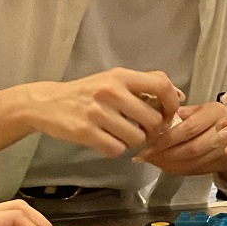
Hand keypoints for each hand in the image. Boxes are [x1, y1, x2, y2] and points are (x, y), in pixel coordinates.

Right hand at [26, 69, 181, 157]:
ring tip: (125, 134)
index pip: (161, 85)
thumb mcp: (116, 79)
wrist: (48, 103)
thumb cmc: (88, 92)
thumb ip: (146, 84)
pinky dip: (117, 149)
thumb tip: (178, 95)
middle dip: (154, 130)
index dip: (172, 103)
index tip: (170, 114)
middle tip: (146, 130)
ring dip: (135, 141)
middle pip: (153, 119)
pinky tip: (110, 140)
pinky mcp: (85, 132)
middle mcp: (111, 92)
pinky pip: (117, 149)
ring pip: (137, 138)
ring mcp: (97, 112)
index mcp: (121, 76)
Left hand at [135, 103, 226, 174]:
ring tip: (153, 161)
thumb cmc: (211, 115)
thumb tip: (153, 123)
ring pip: (194, 163)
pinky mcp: (223, 164)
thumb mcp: (196, 107)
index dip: (166, 140)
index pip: (188, 129)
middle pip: (191, 149)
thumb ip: (177, 114)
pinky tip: (166, 165)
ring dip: (169, 164)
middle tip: (146, 156)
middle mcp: (224, 132)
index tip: (147, 146)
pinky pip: (196, 170)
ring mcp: (226, 151)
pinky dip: (178, 169)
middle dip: (165, 155)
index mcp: (214, 113)